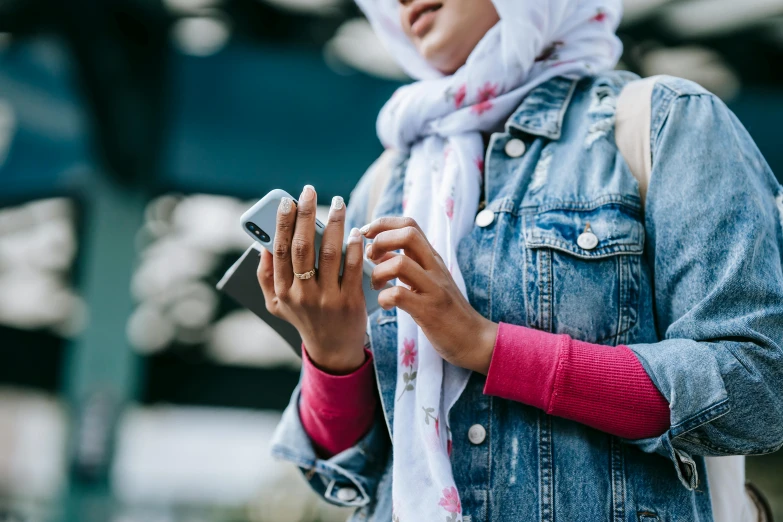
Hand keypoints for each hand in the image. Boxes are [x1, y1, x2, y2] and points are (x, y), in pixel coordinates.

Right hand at [257, 185, 367, 373]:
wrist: (332, 350)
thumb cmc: (303, 318)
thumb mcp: (276, 304)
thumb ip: (265, 276)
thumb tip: (262, 244)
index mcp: (281, 291)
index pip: (279, 250)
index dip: (283, 223)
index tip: (288, 200)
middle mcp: (301, 294)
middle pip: (303, 247)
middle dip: (306, 215)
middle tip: (310, 191)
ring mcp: (326, 299)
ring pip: (330, 253)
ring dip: (334, 224)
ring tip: (338, 203)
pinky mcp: (350, 302)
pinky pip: (352, 268)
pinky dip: (354, 247)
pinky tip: (356, 231)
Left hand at [362, 217, 497, 374]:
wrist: (473, 338)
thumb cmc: (446, 310)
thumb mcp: (429, 280)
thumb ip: (408, 263)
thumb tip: (379, 250)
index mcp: (432, 258)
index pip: (409, 225)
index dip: (383, 224)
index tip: (367, 234)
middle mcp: (434, 268)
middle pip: (408, 234)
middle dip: (381, 240)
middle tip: (370, 258)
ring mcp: (433, 288)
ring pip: (400, 263)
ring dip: (378, 272)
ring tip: (377, 285)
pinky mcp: (429, 310)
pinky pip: (399, 295)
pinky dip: (384, 298)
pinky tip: (386, 305)